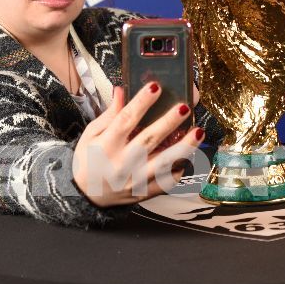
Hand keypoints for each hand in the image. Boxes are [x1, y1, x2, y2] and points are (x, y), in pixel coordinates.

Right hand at [71, 82, 204, 207]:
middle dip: (168, 123)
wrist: (84, 196)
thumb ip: (109, 114)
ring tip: (199, 132)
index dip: (141, 103)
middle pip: (148, 140)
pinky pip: (165, 183)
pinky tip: (188, 157)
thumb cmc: (88, 160)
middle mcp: (120, 163)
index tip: (155, 87)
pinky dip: (178, 170)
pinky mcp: (143, 193)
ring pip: (162, 164)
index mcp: (105, 145)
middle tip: (184, 107)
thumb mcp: (90, 134)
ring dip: (183, 148)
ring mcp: (133, 181)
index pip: (125, 120)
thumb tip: (122, 89)